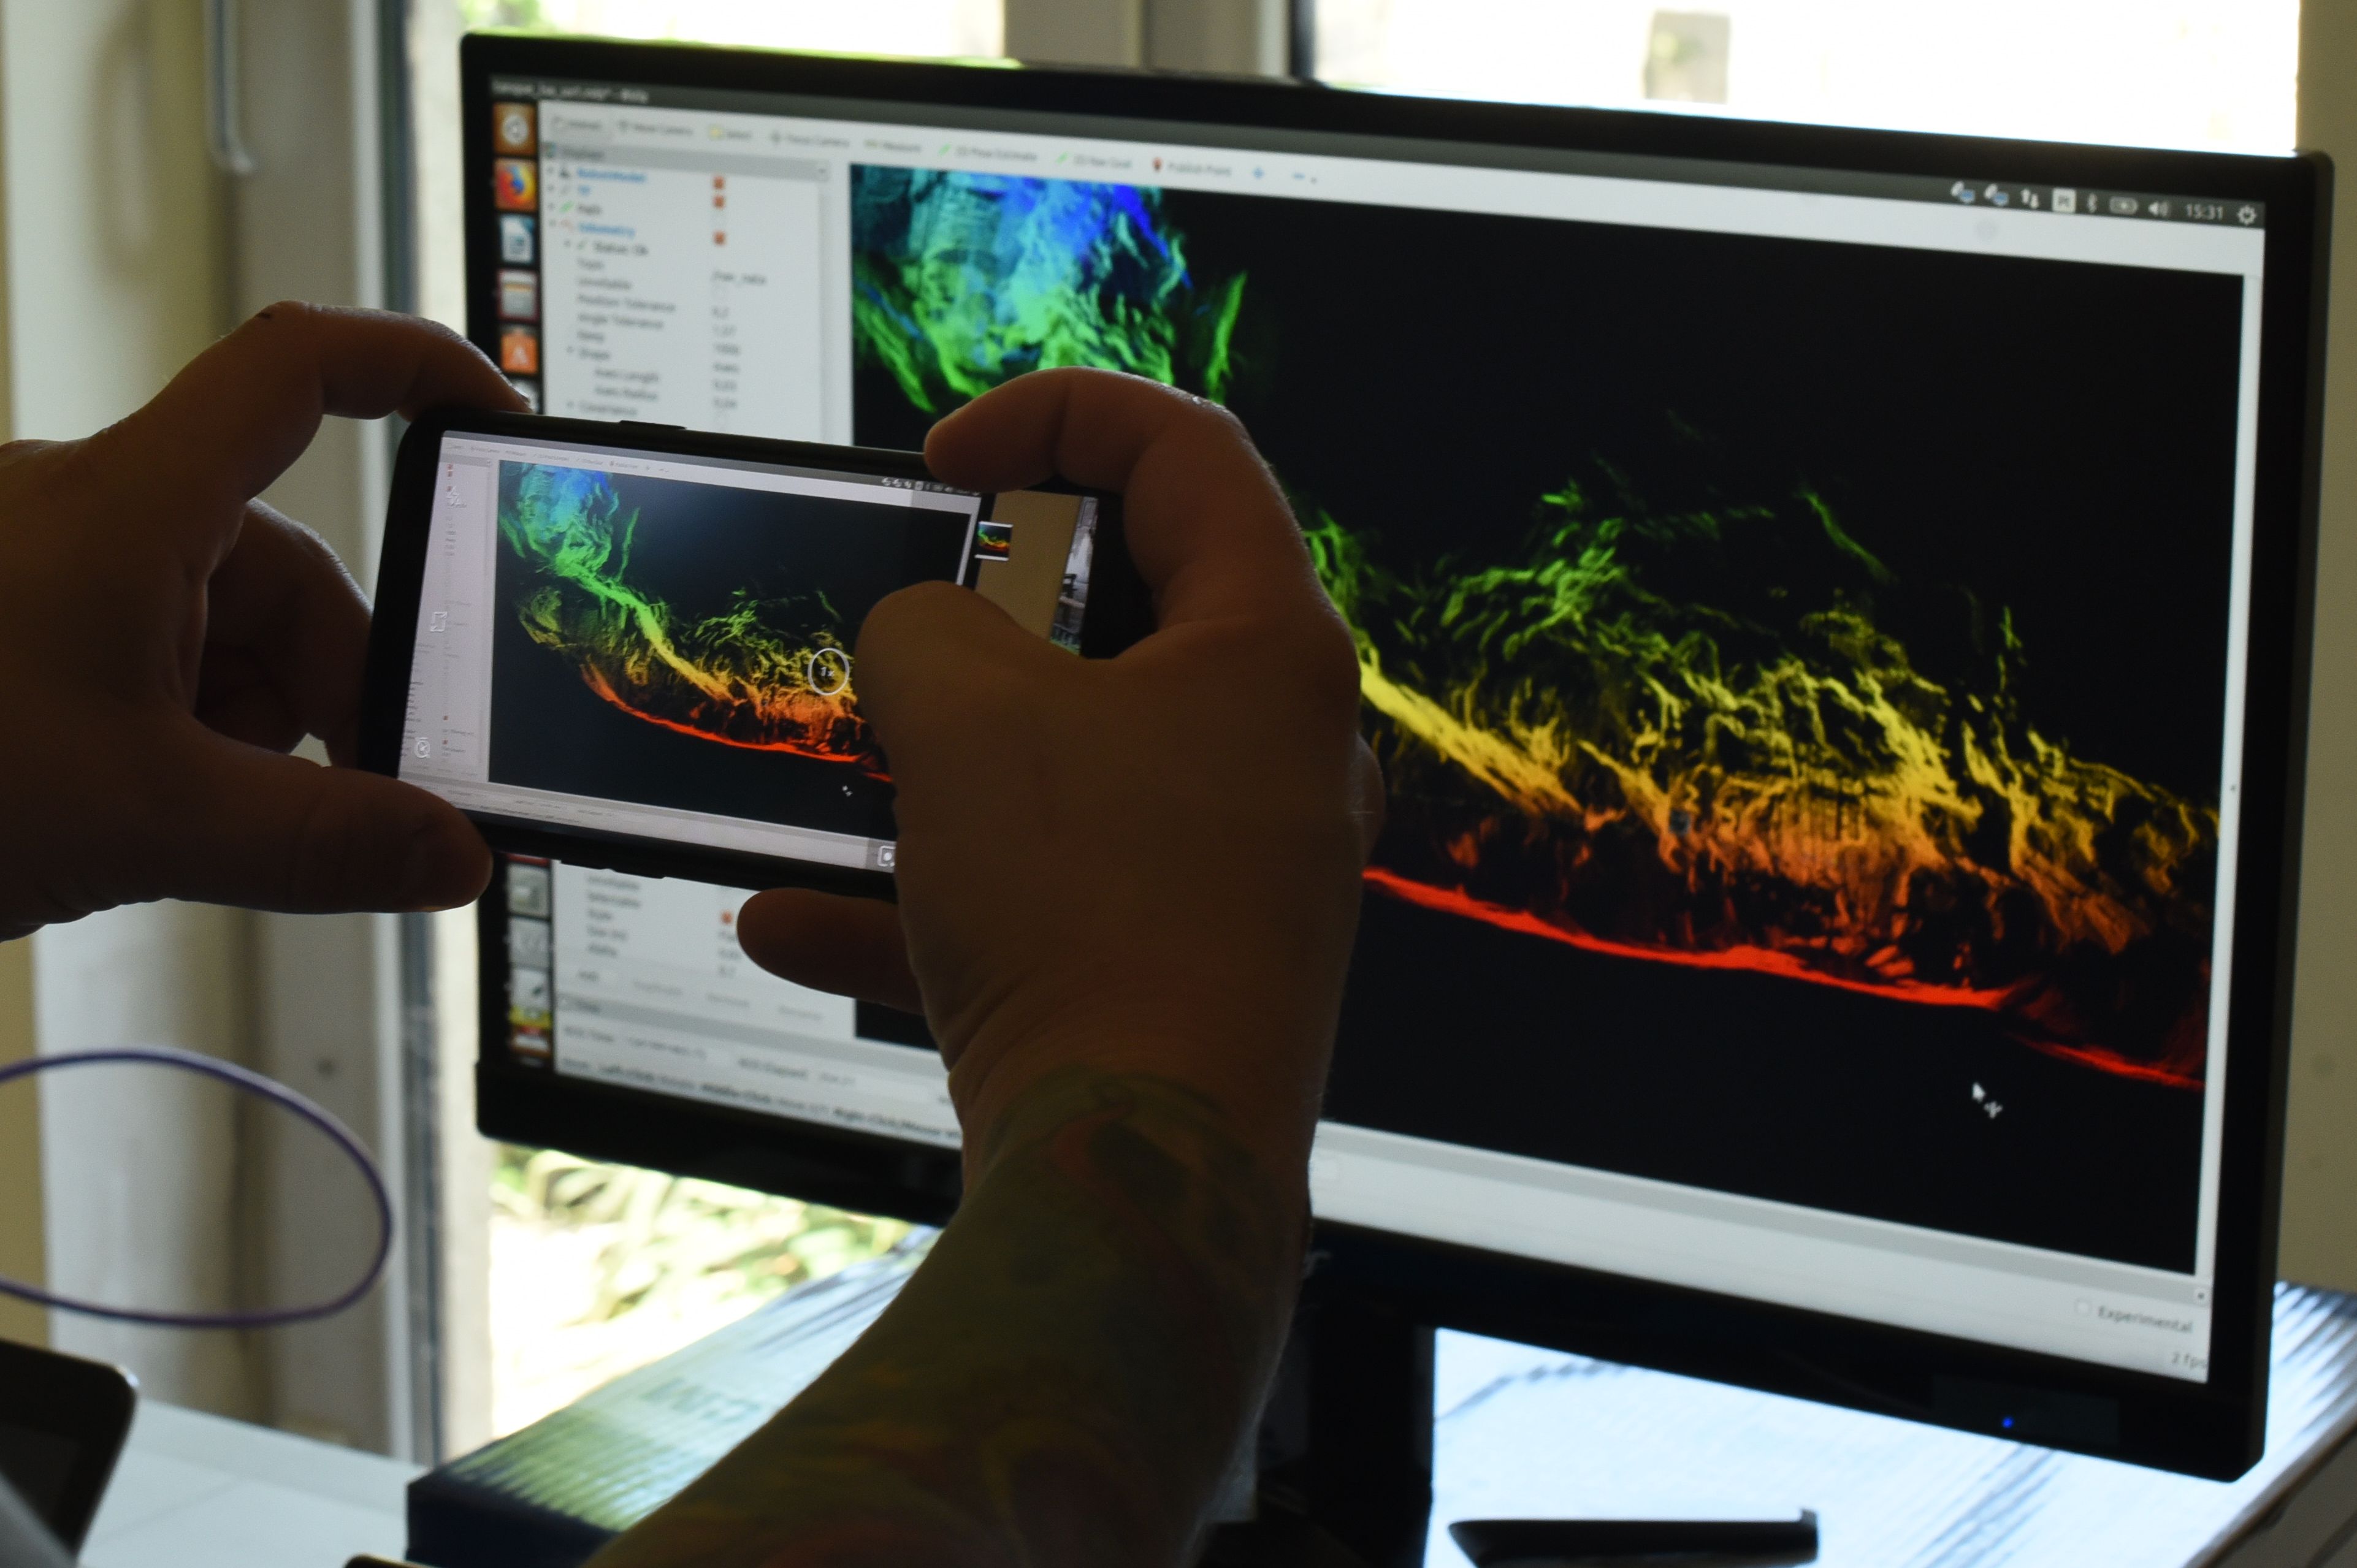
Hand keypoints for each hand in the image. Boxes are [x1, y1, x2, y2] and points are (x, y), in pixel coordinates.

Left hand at [0, 302, 519, 939]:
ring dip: (255, 731)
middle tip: (358, 799)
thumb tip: (456, 858)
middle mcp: (97, 513)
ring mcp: (56, 572)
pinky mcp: (28, 629)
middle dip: (334, 689)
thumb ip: (323, 841)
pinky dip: (188, 738)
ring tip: (204, 824)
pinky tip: (151, 811)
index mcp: (132, 505)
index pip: (297, 371)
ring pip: (226, 632)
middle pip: (288, 566)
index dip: (411, 366)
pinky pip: (160, 661)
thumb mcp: (145, 821)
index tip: (498, 411)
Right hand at [738, 368, 1379, 1168]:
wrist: (1136, 1173)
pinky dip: (932, 900)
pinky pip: (1048, 900)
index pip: (1188, 449)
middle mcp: (1279, 750)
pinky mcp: (1180, 970)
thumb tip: (922, 642)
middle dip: (990, 600)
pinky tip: (791, 923)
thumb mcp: (961, 714)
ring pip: (1074, 766)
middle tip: (902, 610)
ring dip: (943, 761)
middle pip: (1134, 608)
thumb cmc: (1087, 911)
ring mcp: (1237, 870)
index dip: (1056, 412)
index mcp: (1271, 648)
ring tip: (839, 768)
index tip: (941, 459)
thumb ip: (923, 627)